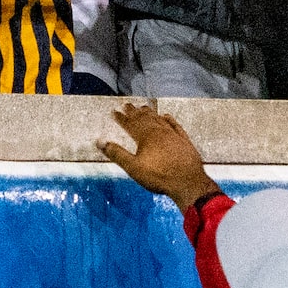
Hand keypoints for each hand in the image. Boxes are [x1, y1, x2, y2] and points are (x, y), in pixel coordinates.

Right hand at [97, 103, 220, 207]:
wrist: (187, 182)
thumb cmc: (158, 176)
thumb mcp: (133, 167)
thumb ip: (117, 154)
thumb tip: (100, 141)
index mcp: (145, 137)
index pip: (130, 124)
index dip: (121, 118)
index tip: (114, 111)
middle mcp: (159, 131)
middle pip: (144, 119)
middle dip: (134, 112)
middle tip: (127, 105)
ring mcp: (173, 135)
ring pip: (158, 119)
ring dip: (149, 113)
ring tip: (143, 107)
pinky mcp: (184, 140)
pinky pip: (175, 125)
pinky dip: (169, 119)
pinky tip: (166, 116)